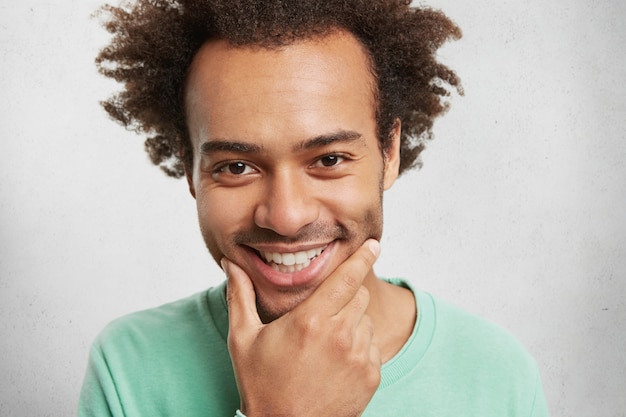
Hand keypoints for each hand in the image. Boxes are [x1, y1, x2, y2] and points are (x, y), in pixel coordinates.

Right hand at [223, 239, 381, 416]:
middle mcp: (340, 335)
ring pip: (366, 320)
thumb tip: (231, 264)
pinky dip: (359, 346)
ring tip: (324, 344)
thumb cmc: (261, 385)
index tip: (374, 245)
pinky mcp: (371, 376)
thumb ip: (240, 296)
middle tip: (323, 313)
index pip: (347, 278)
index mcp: (310, 320)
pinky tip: (335, 361)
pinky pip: (373, 346)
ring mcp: (358, 357)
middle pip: (359, 295)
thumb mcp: (243, 339)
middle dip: (345, 295)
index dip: (362, 257)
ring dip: (351, 322)